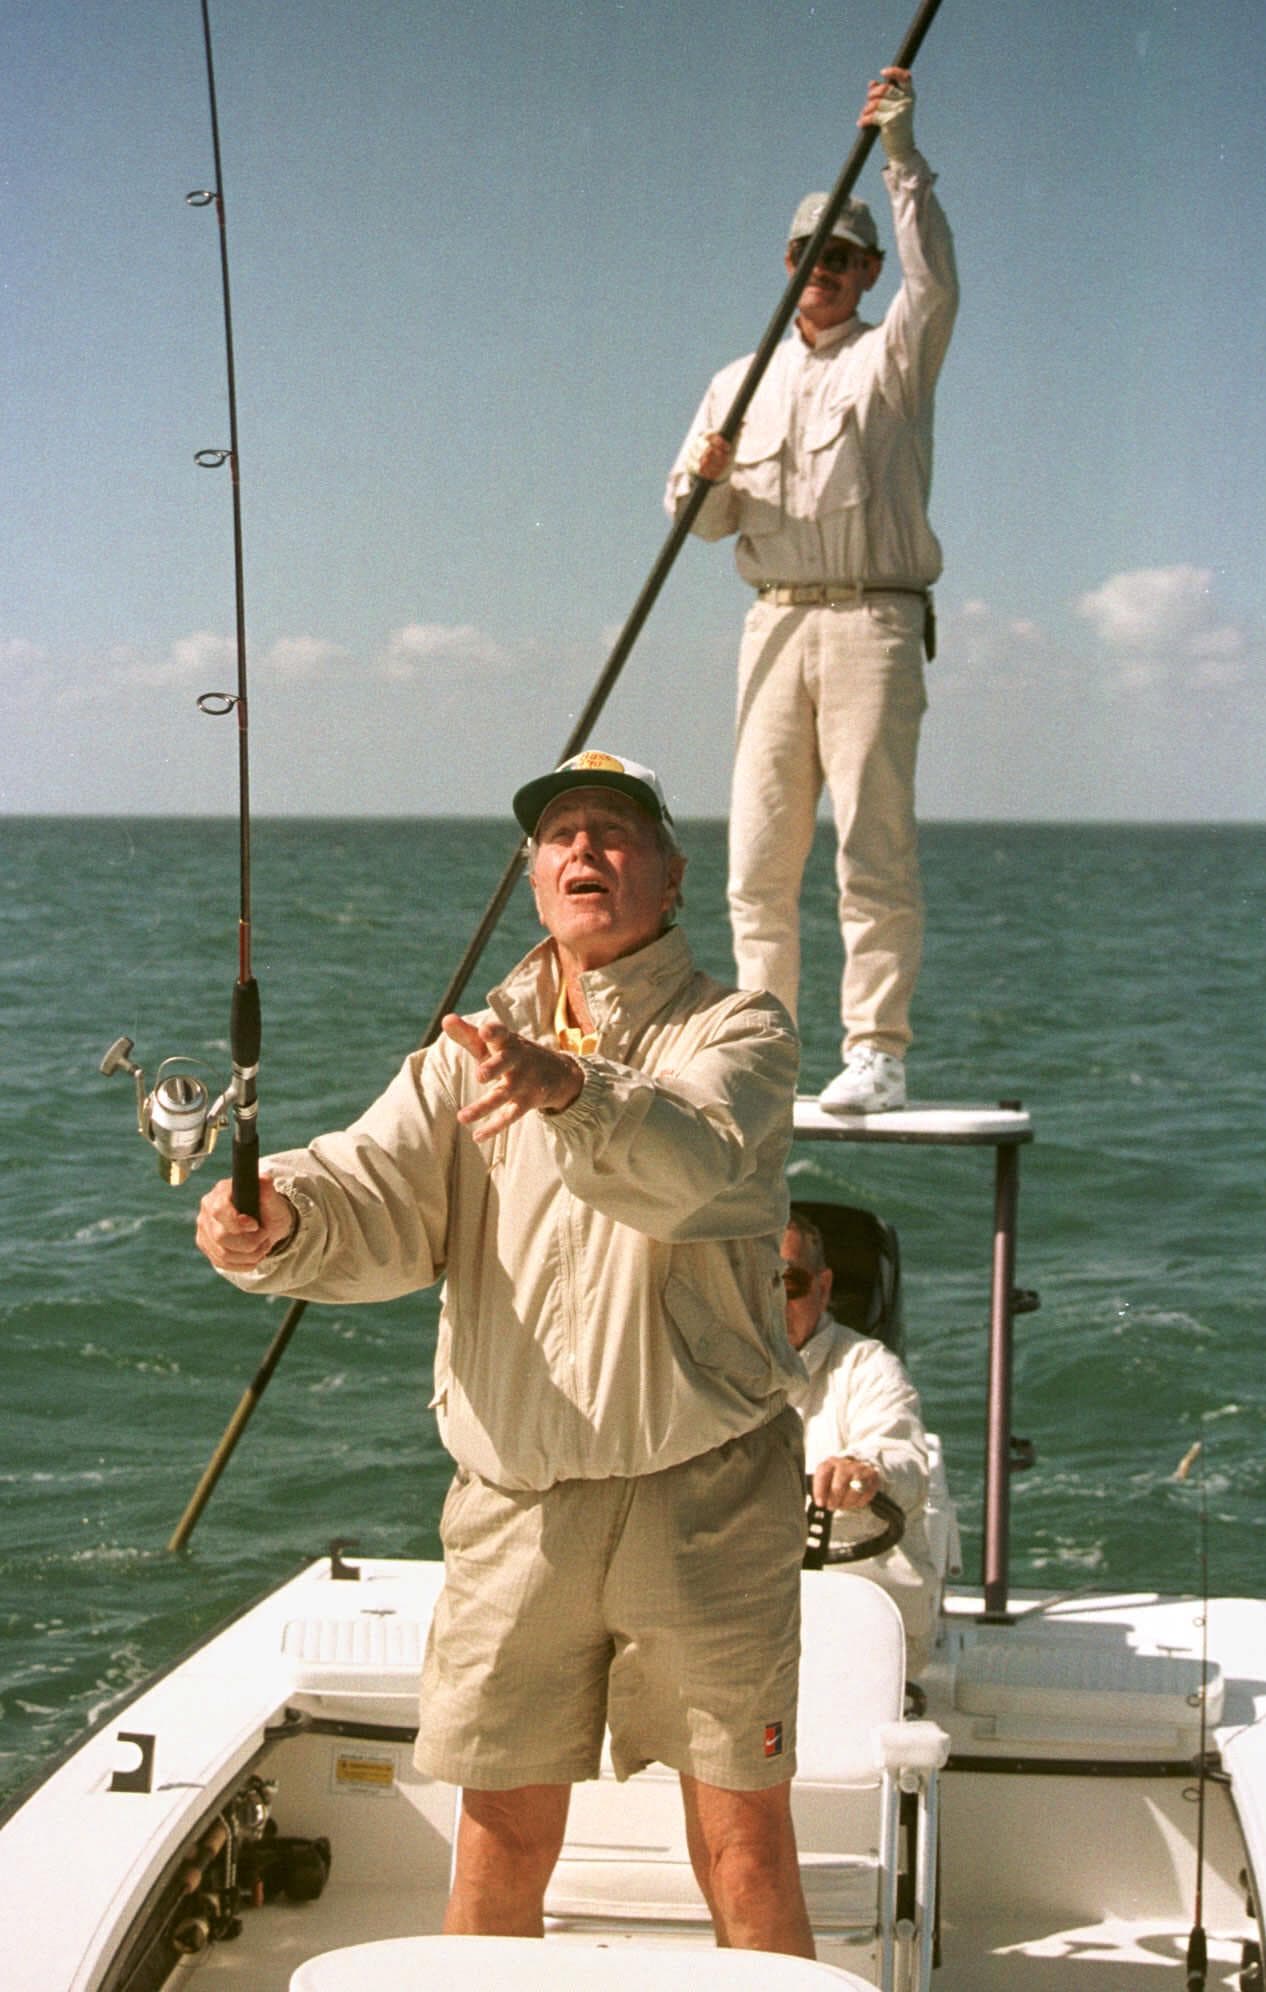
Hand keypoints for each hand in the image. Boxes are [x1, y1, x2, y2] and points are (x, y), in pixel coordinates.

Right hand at [196, 1171, 296, 1270]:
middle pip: (220, 1236)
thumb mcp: (273, 1199)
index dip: (236, 1222)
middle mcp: (207, 1209)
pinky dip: (243, 1264)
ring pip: (223, 1253)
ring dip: (249, 1255)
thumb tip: (264, 1179)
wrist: (266, 1224)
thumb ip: (268, 1190)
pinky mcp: (206, 1246)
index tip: (255, 1225)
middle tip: (265, 1236)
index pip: (219, 1210)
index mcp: (221, 1192)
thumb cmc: (268, 1208)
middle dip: (249, 1242)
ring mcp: (204, 1229)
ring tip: (263, 1246)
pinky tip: (254, 1257)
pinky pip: (221, 1263)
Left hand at [443, 1014, 583, 1141]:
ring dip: (483, 1107)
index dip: (493, 1032)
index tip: (483, 1031)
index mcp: (507, 1042)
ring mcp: (523, 1083)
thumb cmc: (513, 1054)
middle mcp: (517, 1061)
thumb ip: (468, 1034)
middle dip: (494, 1068)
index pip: (500, 1033)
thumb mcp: (494, 1043)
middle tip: (480, 1075)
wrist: (558, 1073)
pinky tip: (477, 1136)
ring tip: (461, 1117)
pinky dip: (493, 1127)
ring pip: (502, 1095)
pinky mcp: (527, 1102)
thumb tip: (445, 1019)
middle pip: (505, 1063)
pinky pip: (509, 1116)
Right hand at [685, 430, 733, 481]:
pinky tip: (714, 474)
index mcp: (707, 434)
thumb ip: (736, 433)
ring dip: (713, 464)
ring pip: (700, 458)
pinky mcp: (690, 463)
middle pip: (704, 447)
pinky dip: (707, 472)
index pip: (710, 434)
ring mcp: (692, 452)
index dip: (719, 441)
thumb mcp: (732, 444)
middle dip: (716, 455)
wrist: (717, 469)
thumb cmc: (725, 453)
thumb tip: (744, 423)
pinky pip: (697, 468)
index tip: (728, 448)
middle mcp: (698, 442)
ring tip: (722, 468)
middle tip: (725, 460)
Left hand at [811, 1455, 881, 1512]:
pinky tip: (854, 1502)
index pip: (823, 1474)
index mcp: (831, 1462)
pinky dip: (859, 1501)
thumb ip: (821, 1488)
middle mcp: (846, 1464)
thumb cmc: (839, 1475)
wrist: (859, 1465)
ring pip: (854, 1490)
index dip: (820, 1491)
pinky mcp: (872, 1477)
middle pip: (839, 1484)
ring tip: (843, 1505)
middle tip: (832, 1506)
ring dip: (847, 1502)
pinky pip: (866, 1493)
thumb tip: (820, 1502)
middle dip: (834, 1499)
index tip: (820, 1503)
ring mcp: (860, 1469)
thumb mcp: (827, 1477)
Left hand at [860, 66, 914, 161]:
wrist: (902, 150)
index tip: (882, 72)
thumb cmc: (896, 128)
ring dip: (867, 109)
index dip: (894, 71)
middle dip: (872, 95)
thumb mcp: (892, 109)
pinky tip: (861, 124)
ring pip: (876, 102)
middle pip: (884, 89)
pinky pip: (872, 115)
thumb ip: (884, 95)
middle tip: (868, 102)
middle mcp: (906, 101)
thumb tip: (872, 83)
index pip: (905, 77)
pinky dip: (865, 119)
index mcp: (909, 95)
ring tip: (864, 115)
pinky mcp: (890, 121)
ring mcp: (900, 111)